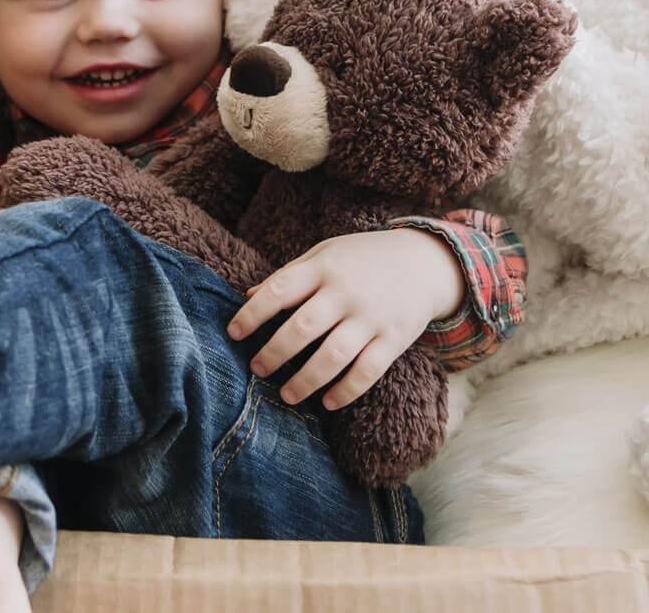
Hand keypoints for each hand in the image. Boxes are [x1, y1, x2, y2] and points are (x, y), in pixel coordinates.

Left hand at [226, 227, 464, 409]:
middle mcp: (345, 293)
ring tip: (286, 395)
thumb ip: (288, 276)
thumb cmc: (361, 259)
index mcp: (323, 268)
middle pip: (302, 328)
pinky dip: (346, 391)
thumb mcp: (324, 254)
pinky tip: (327, 402)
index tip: (233, 333)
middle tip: (256, 369)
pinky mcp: (394, 339)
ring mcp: (371, 317)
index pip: (280, 290)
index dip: (253, 314)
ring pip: (333, 356)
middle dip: (274, 353)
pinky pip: (367, 372)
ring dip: (306, 380)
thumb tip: (249, 297)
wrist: (422, 261)